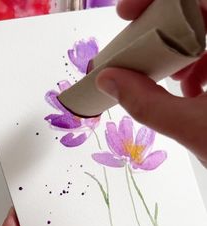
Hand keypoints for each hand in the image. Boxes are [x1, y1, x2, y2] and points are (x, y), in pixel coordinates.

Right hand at [96, 0, 206, 165]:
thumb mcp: (194, 128)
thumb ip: (147, 103)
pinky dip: (203, 67)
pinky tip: (193, 95)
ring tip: (174, 82)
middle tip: (145, 51)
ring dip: (185, 53)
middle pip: (201, 14)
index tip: (128, 14)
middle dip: (168, 32)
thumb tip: (110, 80)